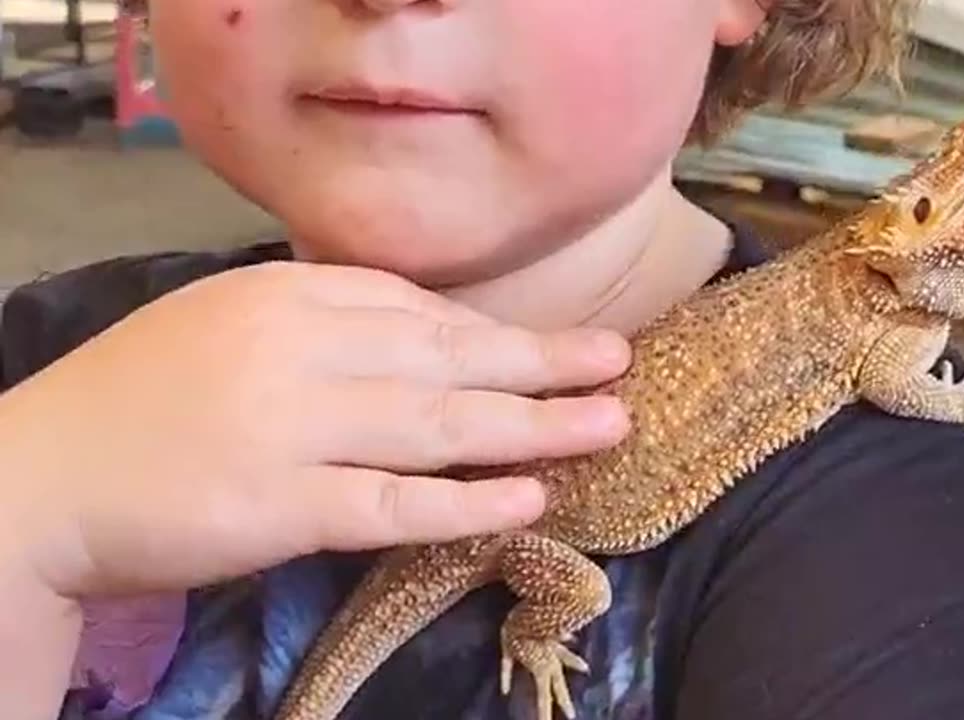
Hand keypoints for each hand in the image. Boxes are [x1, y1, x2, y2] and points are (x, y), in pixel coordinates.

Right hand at [0, 260, 631, 599]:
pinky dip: (466, 502)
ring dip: (534, 425)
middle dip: (543, 361)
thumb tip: (425, 333)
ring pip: (439, 425)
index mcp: (288, 296)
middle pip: (448, 356)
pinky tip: (529, 499)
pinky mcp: (281, 505)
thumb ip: (322, 322)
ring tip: (608, 424)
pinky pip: (393, 503)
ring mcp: (294, 427)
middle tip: (619, 364)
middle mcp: (301, 349)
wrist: (46, 476)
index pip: (417, 310)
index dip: (496, 332)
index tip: (556, 344)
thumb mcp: (229, 324)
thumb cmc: (143, 398)